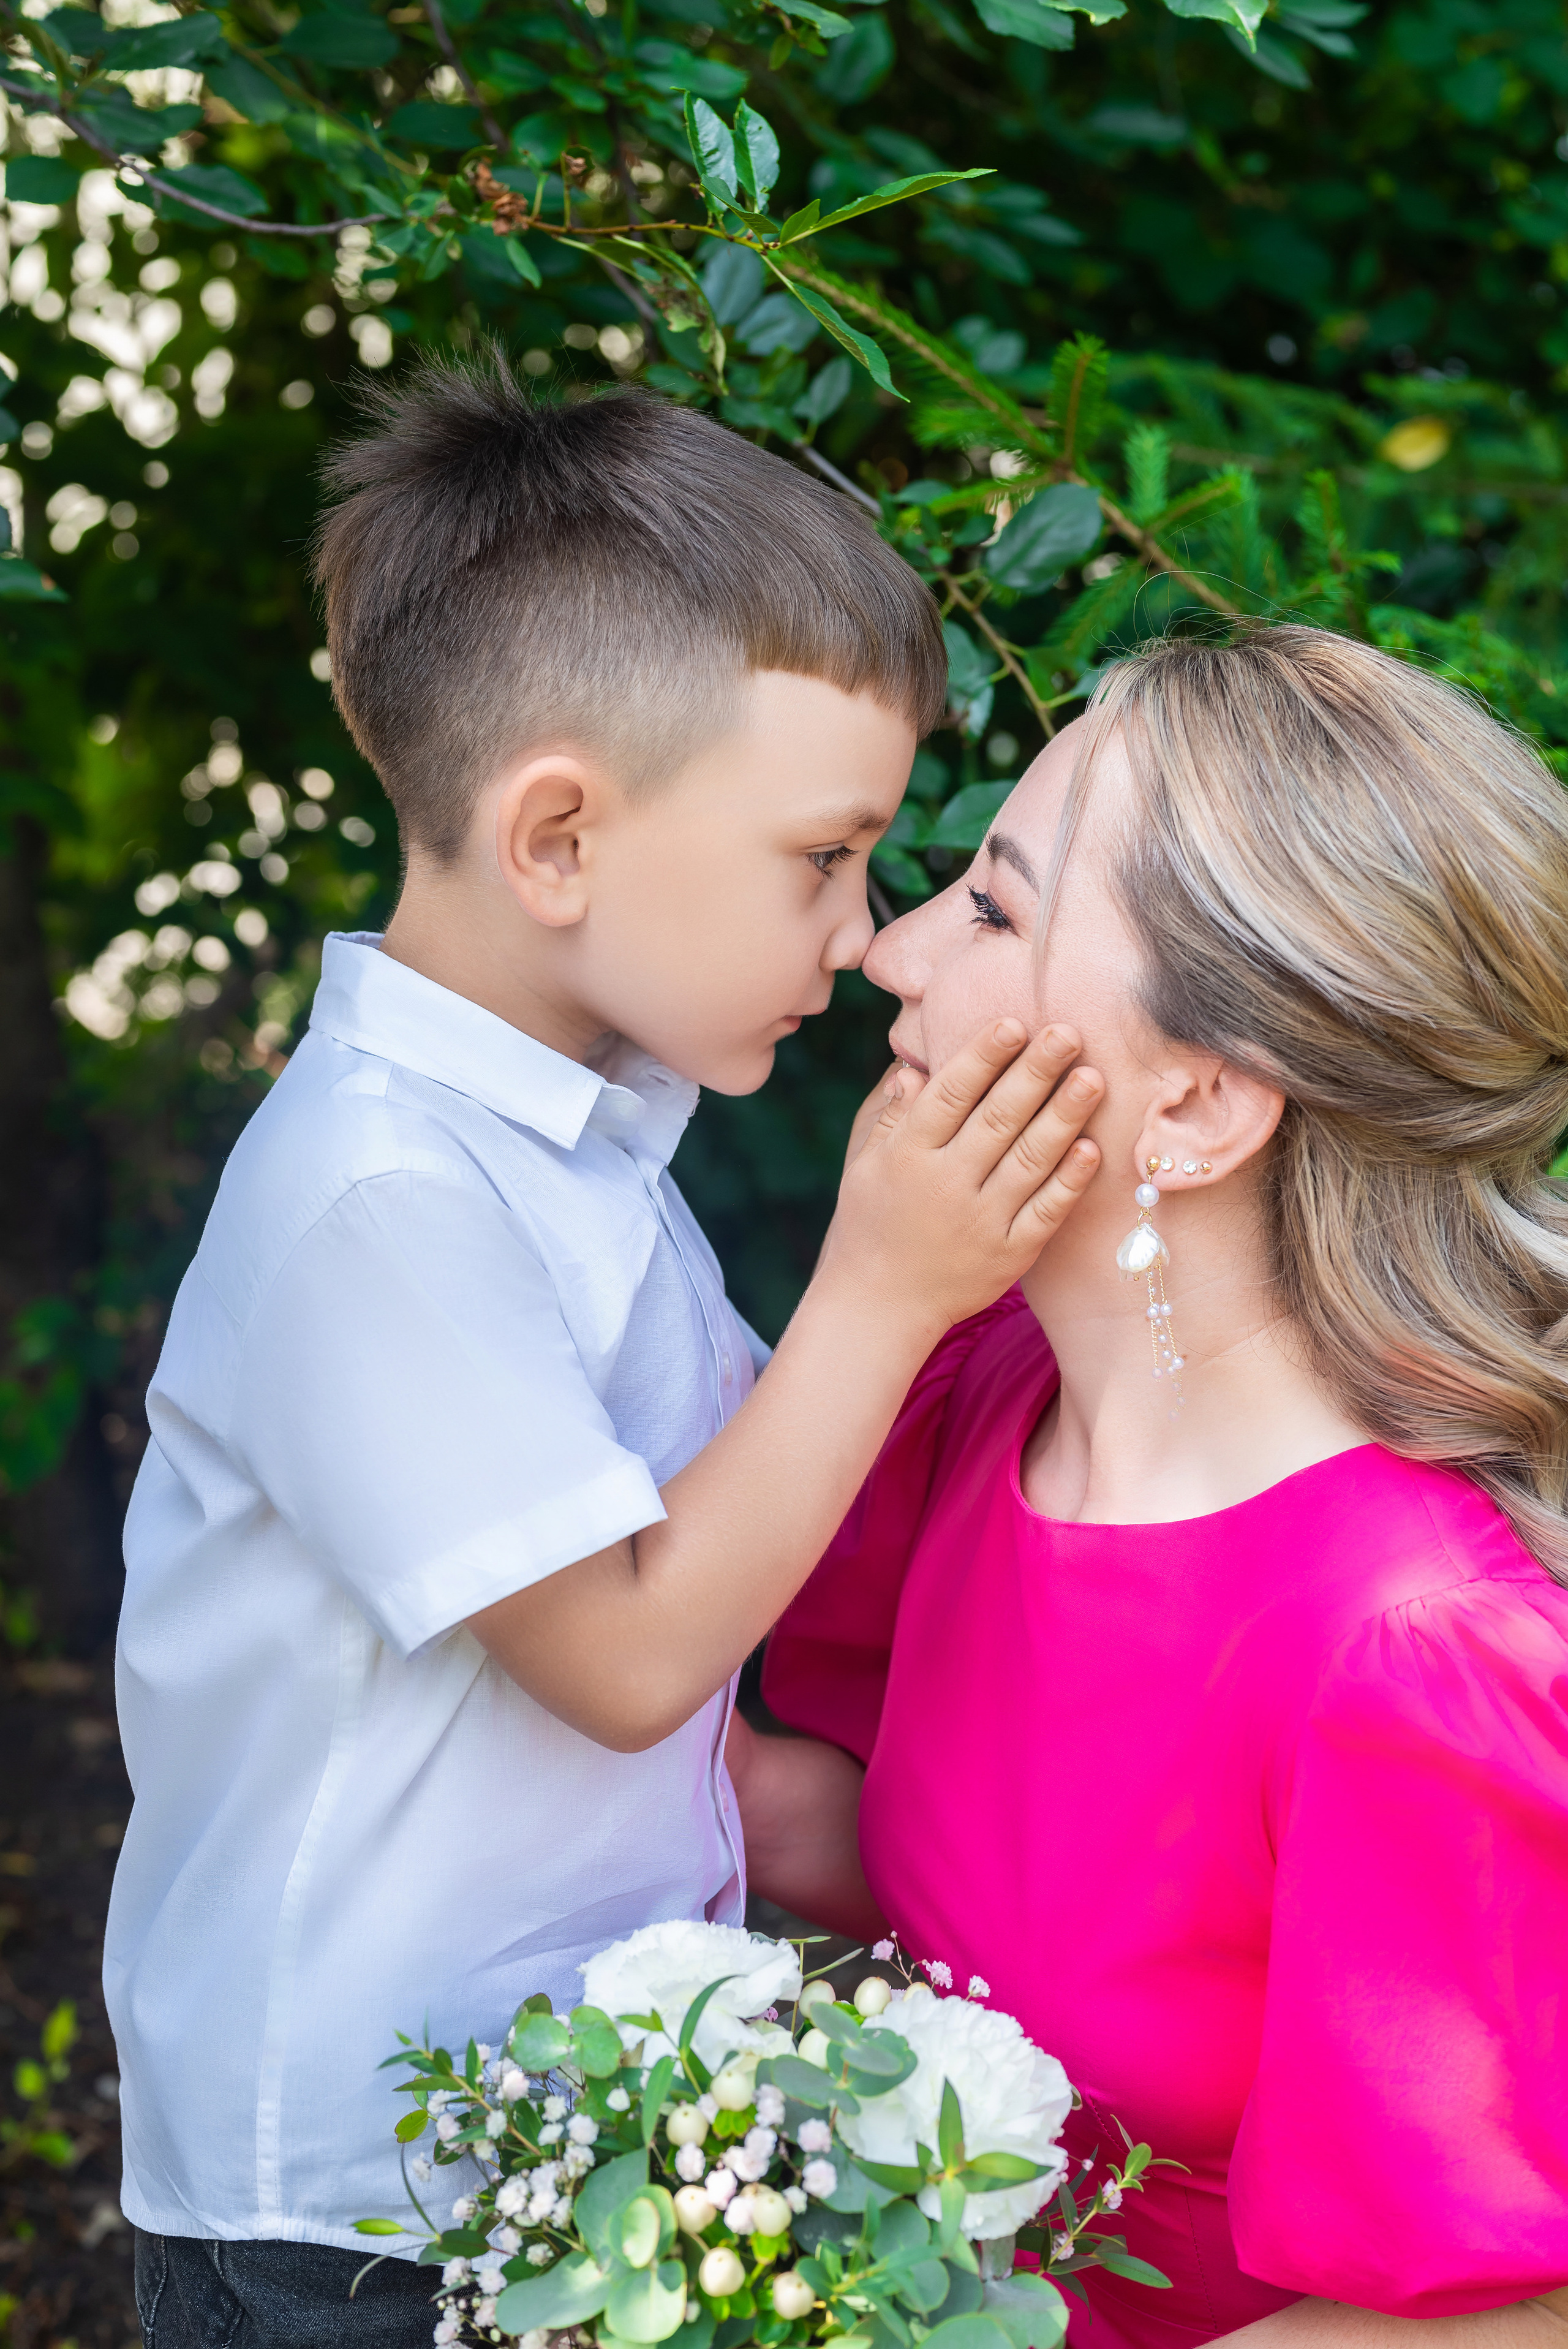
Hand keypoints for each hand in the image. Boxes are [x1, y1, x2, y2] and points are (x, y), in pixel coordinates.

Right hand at [817, 1021, 1102, 1339]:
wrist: (878, 1306)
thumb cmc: (870, 1224)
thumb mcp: (864, 1165)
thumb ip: (891, 1116)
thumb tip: (913, 1066)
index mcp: (907, 1154)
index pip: (950, 1094)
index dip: (983, 1056)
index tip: (1014, 1023)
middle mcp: (945, 1184)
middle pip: (998, 1118)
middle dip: (1036, 1072)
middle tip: (1069, 1033)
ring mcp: (980, 1221)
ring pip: (1029, 1158)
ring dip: (1064, 1115)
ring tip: (1092, 1077)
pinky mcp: (1008, 1254)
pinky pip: (1045, 1211)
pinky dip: (1069, 1180)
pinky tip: (1091, 1147)